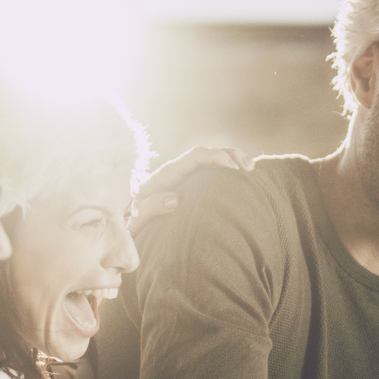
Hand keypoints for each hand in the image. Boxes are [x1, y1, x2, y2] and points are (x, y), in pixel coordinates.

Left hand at [129, 147, 253, 232]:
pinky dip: (227, 172)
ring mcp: (185, 178)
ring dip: (232, 160)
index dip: (217, 157)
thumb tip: (175, 199)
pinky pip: (210, 174)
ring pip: (211, 161)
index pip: (196, 156)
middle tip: (248, 168)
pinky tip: (242, 178)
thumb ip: (152, 207)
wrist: (128, 225)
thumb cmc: (133, 223)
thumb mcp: (138, 217)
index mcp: (167, 174)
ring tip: (251, 169)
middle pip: (208, 153)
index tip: (233, 169)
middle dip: (230, 155)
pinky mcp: (190, 186)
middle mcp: (178, 171)